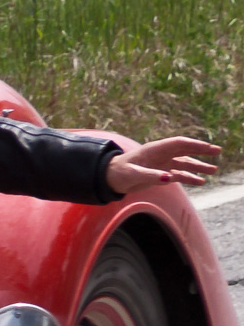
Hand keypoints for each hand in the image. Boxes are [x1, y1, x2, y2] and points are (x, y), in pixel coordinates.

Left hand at [105, 136, 221, 194]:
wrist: (109, 179)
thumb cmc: (118, 173)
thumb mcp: (133, 174)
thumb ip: (151, 175)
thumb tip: (170, 178)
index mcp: (154, 149)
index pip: (178, 144)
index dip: (194, 145)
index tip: (208, 148)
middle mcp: (160, 155)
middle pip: (185, 151)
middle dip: (201, 151)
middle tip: (217, 152)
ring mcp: (161, 164)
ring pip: (184, 164)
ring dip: (198, 167)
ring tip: (213, 170)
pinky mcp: (160, 174)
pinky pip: (178, 175)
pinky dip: (189, 177)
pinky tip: (200, 182)